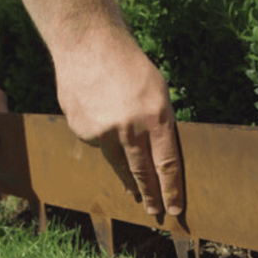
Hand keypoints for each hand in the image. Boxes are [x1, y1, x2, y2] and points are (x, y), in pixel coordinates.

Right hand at [53, 28, 182, 216]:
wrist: (88, 44)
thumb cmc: (130, 66)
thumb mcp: (158, 91)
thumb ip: (162, 123)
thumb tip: (162, 157)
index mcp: (156, 117)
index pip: (166, 164)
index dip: (171, 190)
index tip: (175, 209)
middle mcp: (130, 128)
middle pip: (143, 173)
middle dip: (151, 196)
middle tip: (156, 213)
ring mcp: (103, 131)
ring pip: (119, 165)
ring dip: (129, 183)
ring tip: (136, 196)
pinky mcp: (82, 130)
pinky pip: (97, 145)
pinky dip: (104, 142)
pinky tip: (103, 126)